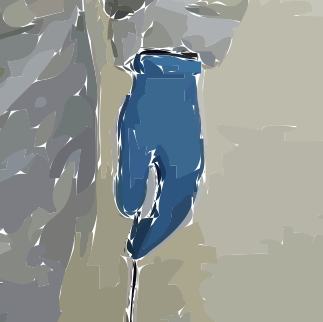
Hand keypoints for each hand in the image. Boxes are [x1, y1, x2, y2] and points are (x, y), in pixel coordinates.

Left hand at [115, 54, 203, 257]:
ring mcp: (192, 159)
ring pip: (179, 199)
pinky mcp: (187, 148)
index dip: (151, 235)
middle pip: (176, 211)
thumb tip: (130, 212)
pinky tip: (153, 198)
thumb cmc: (150, 107)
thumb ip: (132, 181)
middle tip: (136, 245)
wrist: (169, 71)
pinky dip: (166, 199)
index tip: (134, 250)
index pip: (167, 216)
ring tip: (142, 227)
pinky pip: (179, 185)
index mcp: (182, 174)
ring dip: (161, 216)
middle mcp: (192, 171)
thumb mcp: (134, 145)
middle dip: (157, 230)